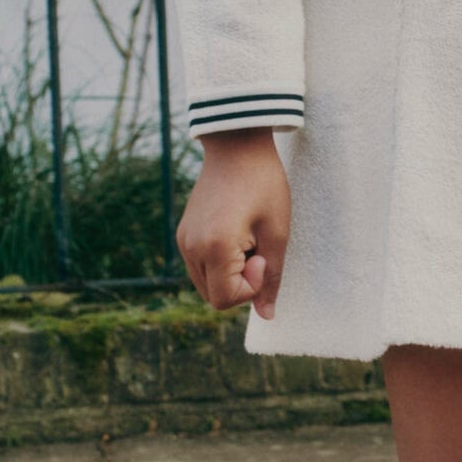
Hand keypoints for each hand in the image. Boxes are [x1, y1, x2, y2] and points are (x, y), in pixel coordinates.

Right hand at [179, 128, 291, 317]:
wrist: (238, 146)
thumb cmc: (264, 185)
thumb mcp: (277, 232)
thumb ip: (272, 277)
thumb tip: (267, 315)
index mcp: (213, 247)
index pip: (225, 300)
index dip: (250, 288)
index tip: (262, 256)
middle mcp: (190, 247)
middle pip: (214, 296)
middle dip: (241, 283)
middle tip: (257, 248)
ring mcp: (183, 240)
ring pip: (207, 283)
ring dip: (231, 274)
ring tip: (248, 240)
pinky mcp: (183, 233)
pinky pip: (201, 266)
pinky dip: (220, 262)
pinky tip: (237, 234)